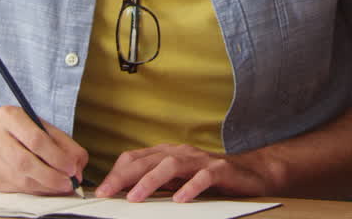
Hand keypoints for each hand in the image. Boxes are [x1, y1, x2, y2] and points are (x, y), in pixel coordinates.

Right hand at [0, 106, 86, 194]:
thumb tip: (77, 167)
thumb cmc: (28, 132)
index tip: (72, 168)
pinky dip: (38, 190)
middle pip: (24, 162)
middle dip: (51, 175)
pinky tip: (50, 188)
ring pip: (20, 179)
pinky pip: (18, 189)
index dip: (56, 156)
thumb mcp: (48, 129)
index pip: (35, 139)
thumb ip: (66, 145)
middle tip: (69, 182)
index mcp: (9, 116)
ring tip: (63, 186)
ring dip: (46, 186)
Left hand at [94, 144, 273, 202]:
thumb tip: (123, 194)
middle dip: (124, 176)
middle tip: (107, 193)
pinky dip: (190, 187)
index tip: (101, 191)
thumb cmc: (208, 178)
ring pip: (171, 164)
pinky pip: (203, 177)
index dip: (116, 172)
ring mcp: (201, 160)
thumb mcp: (176, 181)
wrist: (250, 173)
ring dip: (151, 180)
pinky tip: (180, 199)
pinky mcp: (220, 170)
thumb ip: (154, 183)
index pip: (135, 157)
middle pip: (148, 160)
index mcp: (167, 153)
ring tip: (136, 197)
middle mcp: (181, 153)